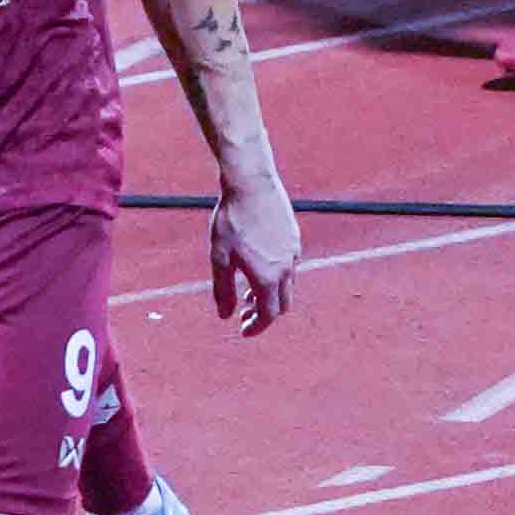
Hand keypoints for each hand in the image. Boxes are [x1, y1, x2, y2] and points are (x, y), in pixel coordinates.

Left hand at [206, 164, 302, 334]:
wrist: (251, 183)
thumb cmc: (231, 220)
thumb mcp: (220, 258)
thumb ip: (223, 290)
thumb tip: (225, 315)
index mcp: (267, 277)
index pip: (267, 315)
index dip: (256, 327)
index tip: (243, 331)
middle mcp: (286, 269)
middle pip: (281, 304)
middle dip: (263, 314)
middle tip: (244, 313)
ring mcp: (293, 253)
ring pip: (287, 286)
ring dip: (269, 295)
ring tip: (248, 291)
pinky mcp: (294, 238)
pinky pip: (290, 267)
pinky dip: (276, 278)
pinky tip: (259, 266)